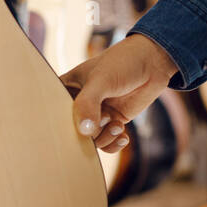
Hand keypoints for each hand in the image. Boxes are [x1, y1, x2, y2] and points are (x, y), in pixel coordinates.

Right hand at [60, 34, 177, 151]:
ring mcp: (95, 114)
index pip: (53, 113)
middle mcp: (78, 104)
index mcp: (66, 89)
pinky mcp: (111, 122)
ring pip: (90, 140)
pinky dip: (114, 144)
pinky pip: (106, 143)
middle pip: (72, 131)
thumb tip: (84, 132)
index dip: (61, 124)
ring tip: (117, 124)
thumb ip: (88, 104)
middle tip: (105, 118)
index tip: (78, 125)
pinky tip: (123, 136)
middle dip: (89, 132)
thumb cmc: (122, 62)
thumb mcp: (101, 80)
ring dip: (105, 137)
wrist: (152, 62)